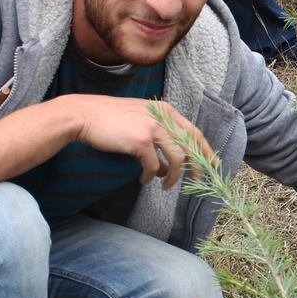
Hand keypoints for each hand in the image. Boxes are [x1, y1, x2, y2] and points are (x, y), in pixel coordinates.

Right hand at [69, 96, 217, 189]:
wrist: (84, 115)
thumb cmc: (109, 120)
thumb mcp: (139, 120)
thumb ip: (157, 138)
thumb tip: (167, 166)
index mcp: (165, 111)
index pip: (194, 131)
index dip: (205, 150)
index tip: (212, 164)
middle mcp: (163, 117)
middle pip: (192, 145)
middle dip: (199, 166)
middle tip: (200, 182)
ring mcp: (152, 128)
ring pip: (178, 158)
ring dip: (174, 176)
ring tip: (167, 186)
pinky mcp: (140, 141)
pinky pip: (154, 166)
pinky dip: (151, 176)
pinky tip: (143, 180)